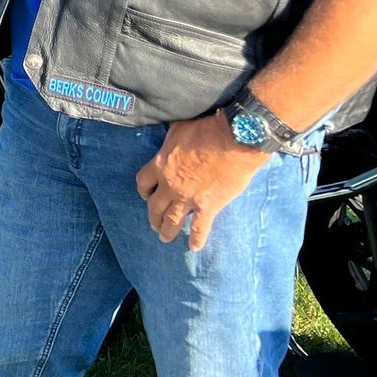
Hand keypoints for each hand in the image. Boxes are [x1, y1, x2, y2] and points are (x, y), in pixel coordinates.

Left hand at [135, 112, 272, 250]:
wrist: (233, 140)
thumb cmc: (206, 130)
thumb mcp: (178, 128)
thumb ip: (170, 138)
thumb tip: (169, 135)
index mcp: (160, 165)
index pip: (143, 181)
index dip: (143, 189)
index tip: (146, 194)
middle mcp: (170, 185)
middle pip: (155, 205)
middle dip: (152, 215)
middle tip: (153, 223)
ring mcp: (188, 198)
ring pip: (172, 219)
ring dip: (167, 230)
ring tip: (164, 237)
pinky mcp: (208, 207)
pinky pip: (199, 227)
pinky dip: (196, 239)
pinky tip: (193, 248)